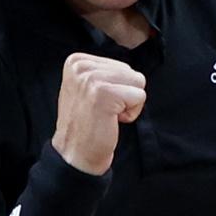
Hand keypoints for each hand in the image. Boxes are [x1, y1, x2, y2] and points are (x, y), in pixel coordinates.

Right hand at [51, 53, 145, 174]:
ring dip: (128, 103)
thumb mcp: (86, 87)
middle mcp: (81, 66)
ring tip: (107, 114)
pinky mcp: (105, 93)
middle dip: (124, 94)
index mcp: (76, 61)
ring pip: (137, 82)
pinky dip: (131, 113)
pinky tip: (111, 120)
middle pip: (130, 72)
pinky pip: (139, 97)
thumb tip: (128, 69)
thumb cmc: (86, 123)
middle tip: (103, 110)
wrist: (75, 154)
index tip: (98, 102)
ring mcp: (92, 78)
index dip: (117, 87)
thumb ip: (103, 72)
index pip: (121, 65)